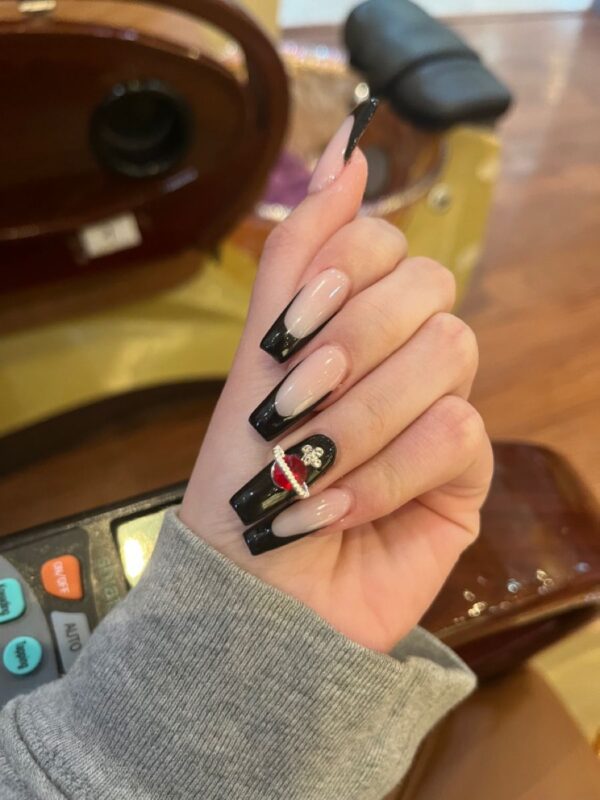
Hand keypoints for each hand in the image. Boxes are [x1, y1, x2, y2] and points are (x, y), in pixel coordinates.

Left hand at [180, 106, 492, 651]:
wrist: (252, 594)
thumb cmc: (242, 481)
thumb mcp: (254, 359)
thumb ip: (300, 254)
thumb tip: (349, 148)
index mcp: (346, 323)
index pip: (382, 242)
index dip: (344, 270)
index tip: (290, 330)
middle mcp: (398, 356)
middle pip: (427, 286)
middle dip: (351, 345)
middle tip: (294, 403)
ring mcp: (437, 409)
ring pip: (451, 351)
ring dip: (363, 415)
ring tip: (308, 466)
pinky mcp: (465, 471)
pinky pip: (458, 432)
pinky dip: (385, 471)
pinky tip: (337, 507)